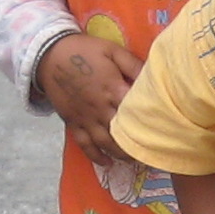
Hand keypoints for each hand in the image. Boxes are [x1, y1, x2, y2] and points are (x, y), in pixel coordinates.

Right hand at [35, 33, 143, 164]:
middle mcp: (100, 108)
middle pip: (123, 133)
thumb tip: (153, 78)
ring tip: (135, 160)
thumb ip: (133, 65)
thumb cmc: (85, 50)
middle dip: (138, 144)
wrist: (50, 55)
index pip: (136, 111)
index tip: (164, 128)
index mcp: (113, 89)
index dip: (151, 121)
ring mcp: (86, 118)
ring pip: (106, 143)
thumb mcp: (112, 51)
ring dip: (121, 154)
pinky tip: (107, 163)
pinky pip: (85, 145)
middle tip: (153, 150)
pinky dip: (96, 157)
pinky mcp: (73, 123)